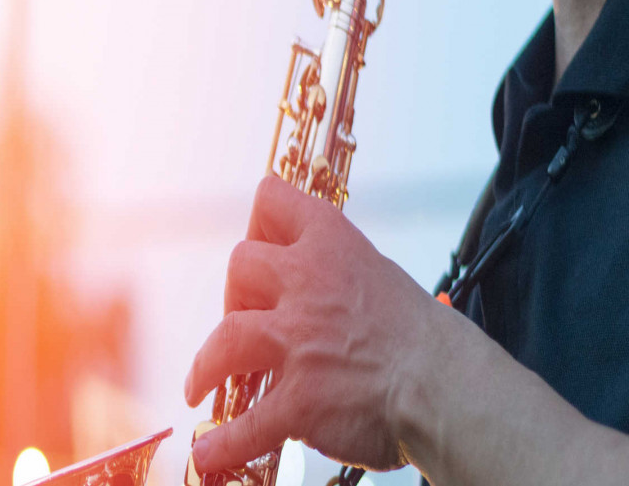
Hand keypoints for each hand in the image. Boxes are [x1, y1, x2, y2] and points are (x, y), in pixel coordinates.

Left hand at [184, 175, 438, 471]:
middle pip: (240, 265)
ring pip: (224, 339)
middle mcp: (308, 285)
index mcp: (333, 247)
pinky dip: (223, 443)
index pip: (273, 200)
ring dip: (205, 367)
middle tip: (244, 319)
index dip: (259, 222)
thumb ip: (337, 279)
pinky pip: (247, 424)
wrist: (452, 390)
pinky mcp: (300, 399)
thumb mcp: (381, 279)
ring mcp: (299, 342)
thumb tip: (313, 293)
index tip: (259, 244)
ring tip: (200, 387)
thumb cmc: (425, 340)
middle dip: (234, 294)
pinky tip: (209, 452)